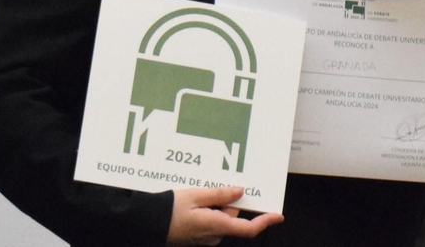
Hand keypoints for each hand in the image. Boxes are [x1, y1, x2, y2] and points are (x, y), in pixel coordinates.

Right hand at [166, 186, 281, 245]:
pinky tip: (194, 202)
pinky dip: (207, 211)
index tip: (277, 215)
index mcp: (217, 226)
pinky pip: (210, 222)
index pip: (249, 229)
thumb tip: (239, 193)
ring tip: (198, 193)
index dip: (265, 222)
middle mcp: (214, 236)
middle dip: (228, 202)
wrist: (147, 224)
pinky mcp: (197, 237)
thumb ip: (220, 194)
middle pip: (233, 218)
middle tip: (217, 186)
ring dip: (215, 205)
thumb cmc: (168, 210)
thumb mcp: (196, 195)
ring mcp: (205, 238)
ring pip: (221, 218)